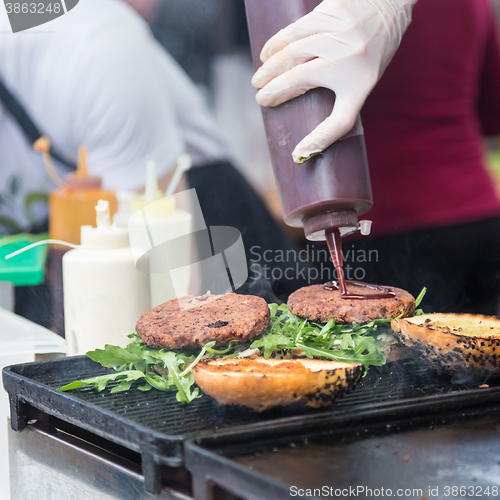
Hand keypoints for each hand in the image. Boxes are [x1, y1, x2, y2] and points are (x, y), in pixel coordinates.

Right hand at [252, 0, 416, 163]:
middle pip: (300, 78)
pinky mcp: (330, 13)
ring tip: (259, 79)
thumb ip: (336, 103)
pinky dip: (277, 43)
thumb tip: (302, 134)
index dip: (319, 139)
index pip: (339, 121)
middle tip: (260, 97)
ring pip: (293, 53)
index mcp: (360, 83)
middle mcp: (349, 59)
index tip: (298, 151)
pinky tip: (267, 53)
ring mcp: (338, 34)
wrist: (389, 5)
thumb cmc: (371, 52)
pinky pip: (296, 30)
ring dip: (270, 67)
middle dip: (274, 89)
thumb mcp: (362, 81)